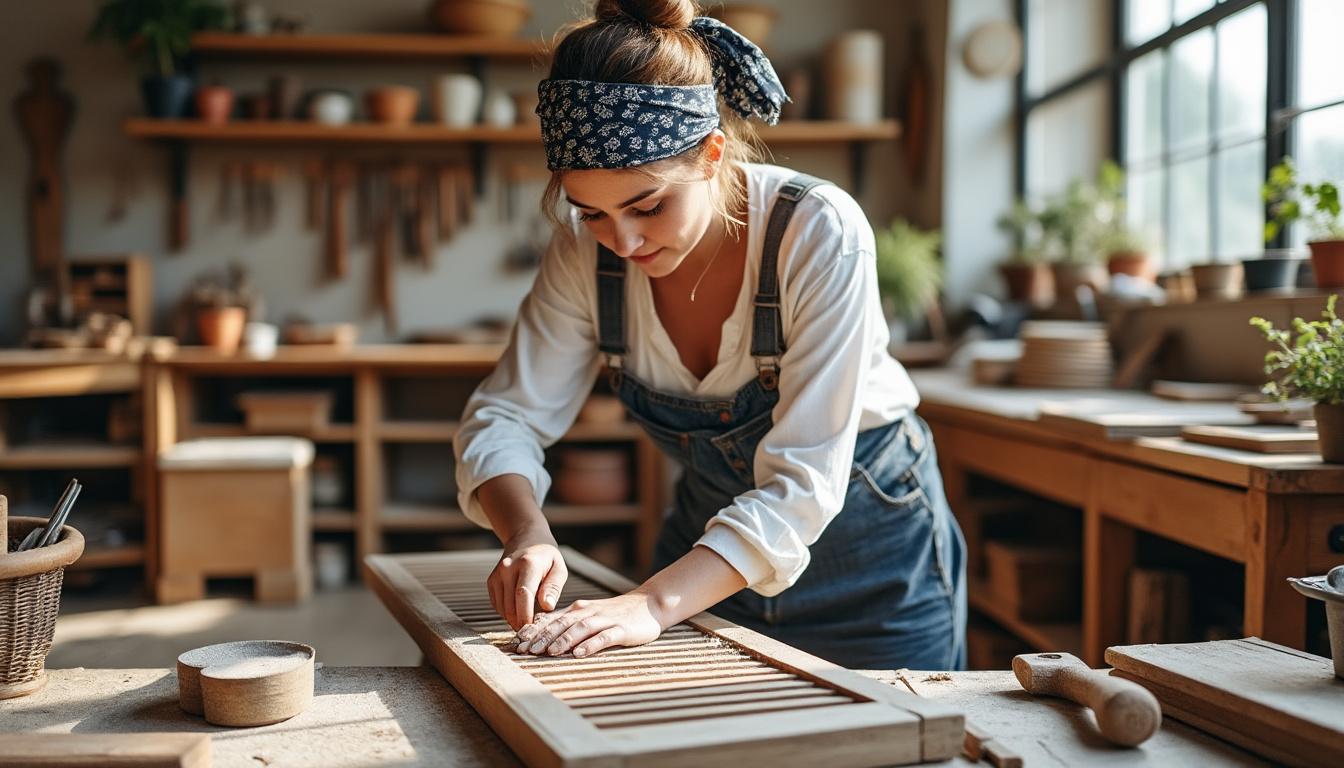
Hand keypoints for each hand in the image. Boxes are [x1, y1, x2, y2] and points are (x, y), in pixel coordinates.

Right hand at [489, 530, 566, 630]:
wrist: (525, 539)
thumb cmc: (546, 557)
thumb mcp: (558, 568)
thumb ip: (553, 587)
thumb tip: (547, 607)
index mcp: (528, 564)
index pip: (523, 594)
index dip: (526, 615)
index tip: (534, 628)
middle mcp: (508, 568)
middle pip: (510, 605)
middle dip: (520, 622)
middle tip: (533, 630)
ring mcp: (497, 574)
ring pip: (502, 608)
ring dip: (513, 619)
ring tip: (528, 619)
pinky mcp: (491, 581)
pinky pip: (497, 605)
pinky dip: (506, 613)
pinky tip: (518, 610)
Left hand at [512, 590, 665, 657]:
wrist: (649, 604)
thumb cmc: (615, 614)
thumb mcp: (588, 616)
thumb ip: (567, 624)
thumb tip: (539, 635)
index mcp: (577, 610)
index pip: (550, 620)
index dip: (532, 631)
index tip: (515, 643)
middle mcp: (587, 613)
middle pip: (560, 624)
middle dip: (541, 638)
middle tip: (525, 651)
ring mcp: (605, 620)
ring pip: (579, 629)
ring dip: (563, 640)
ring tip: (548, 652)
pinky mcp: (621, 629)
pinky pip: (604, 637)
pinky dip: (591, 645)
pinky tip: (579, 654)